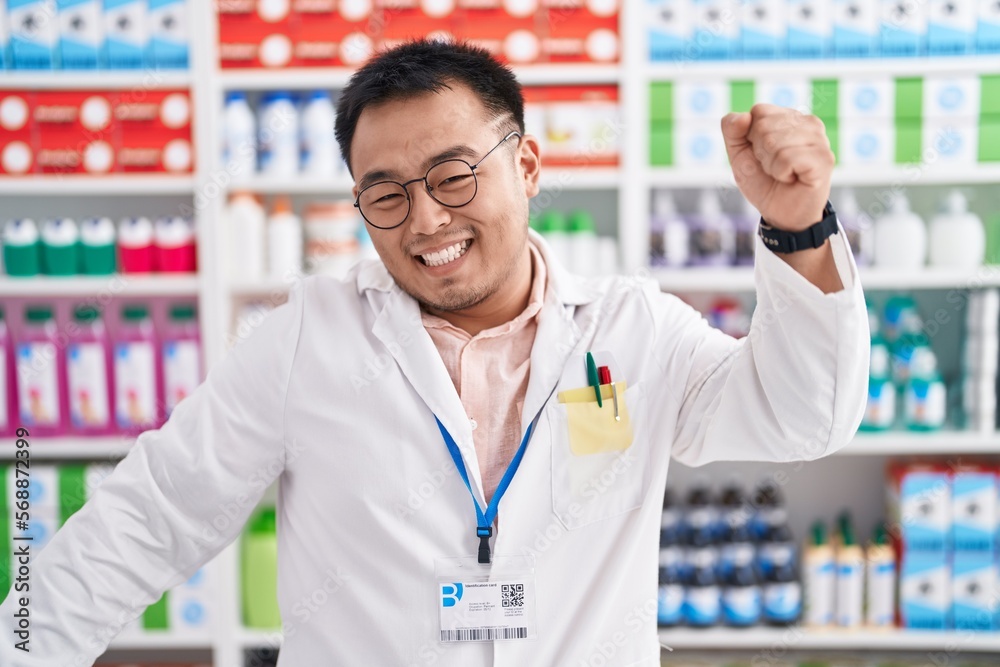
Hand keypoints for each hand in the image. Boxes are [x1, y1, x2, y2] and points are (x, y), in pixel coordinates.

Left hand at [721, 104, 834, 231]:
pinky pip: (787, 158)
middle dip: (761, 153)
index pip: (759, 112)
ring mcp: (819, 140)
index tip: (762, 154)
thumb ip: (732, 130)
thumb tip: (744, 116)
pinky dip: (781, 173)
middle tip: (773, 167)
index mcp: (789, 117)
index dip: (751, 138)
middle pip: (764, 126)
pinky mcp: (824, 159)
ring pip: (775, 143)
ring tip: (783, 173)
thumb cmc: (763, 181)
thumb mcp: (739, 154)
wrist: (780, 214)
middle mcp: (809, 123)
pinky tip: (792, 178)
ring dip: (771, 165)